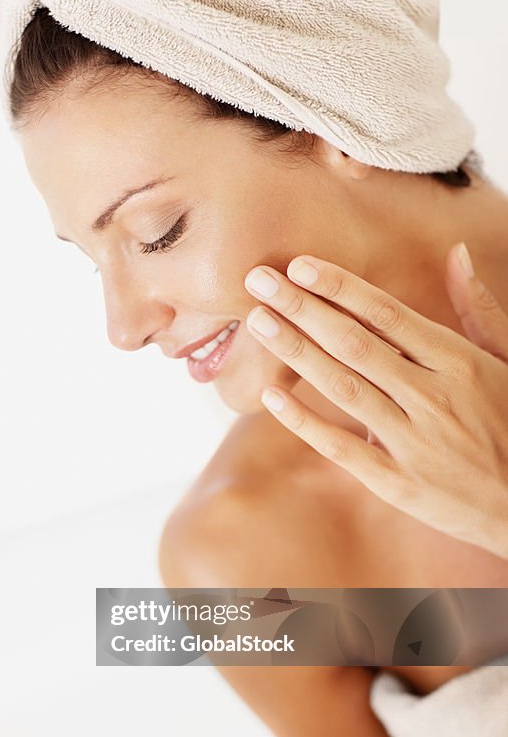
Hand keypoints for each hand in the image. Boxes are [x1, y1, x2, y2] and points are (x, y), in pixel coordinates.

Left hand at [243, 243, 507, 558]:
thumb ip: (478, 309)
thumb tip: (454, 253)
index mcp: (459, 361)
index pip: (386, 314)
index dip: (339, 287)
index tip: (299, 265)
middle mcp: (433, 397)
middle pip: (354, 343)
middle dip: (302, 308)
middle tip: (259, 281)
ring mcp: (413, 441)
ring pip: (343, 387)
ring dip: (296, 351)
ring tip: (258, 322)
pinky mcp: (397, 482)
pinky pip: (341, 447)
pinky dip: (304, 421)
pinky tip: (271, 394)